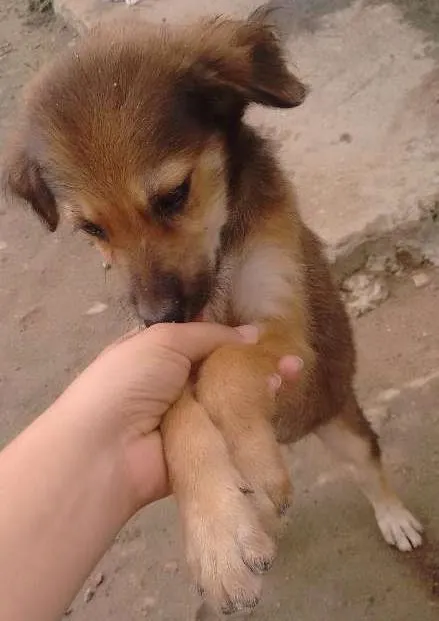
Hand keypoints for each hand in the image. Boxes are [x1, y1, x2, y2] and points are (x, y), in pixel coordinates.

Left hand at [56, 322, 302, 509]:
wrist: (107, 449)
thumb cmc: (129, 381)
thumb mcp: (164, 340)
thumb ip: (209, 335)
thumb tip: (251, 332)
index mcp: (158, 353)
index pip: (202, 340)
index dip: (233, 335)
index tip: (265, 331)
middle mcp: (175, 384)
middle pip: (223, 368)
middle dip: (256, 360)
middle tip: (289, 356)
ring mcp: (191, 417)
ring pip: (233, 397)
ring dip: (263, 384)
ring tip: (293, 371)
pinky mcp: (204, 447)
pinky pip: (233, 428)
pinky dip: (256, 414)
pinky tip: (278, 397)